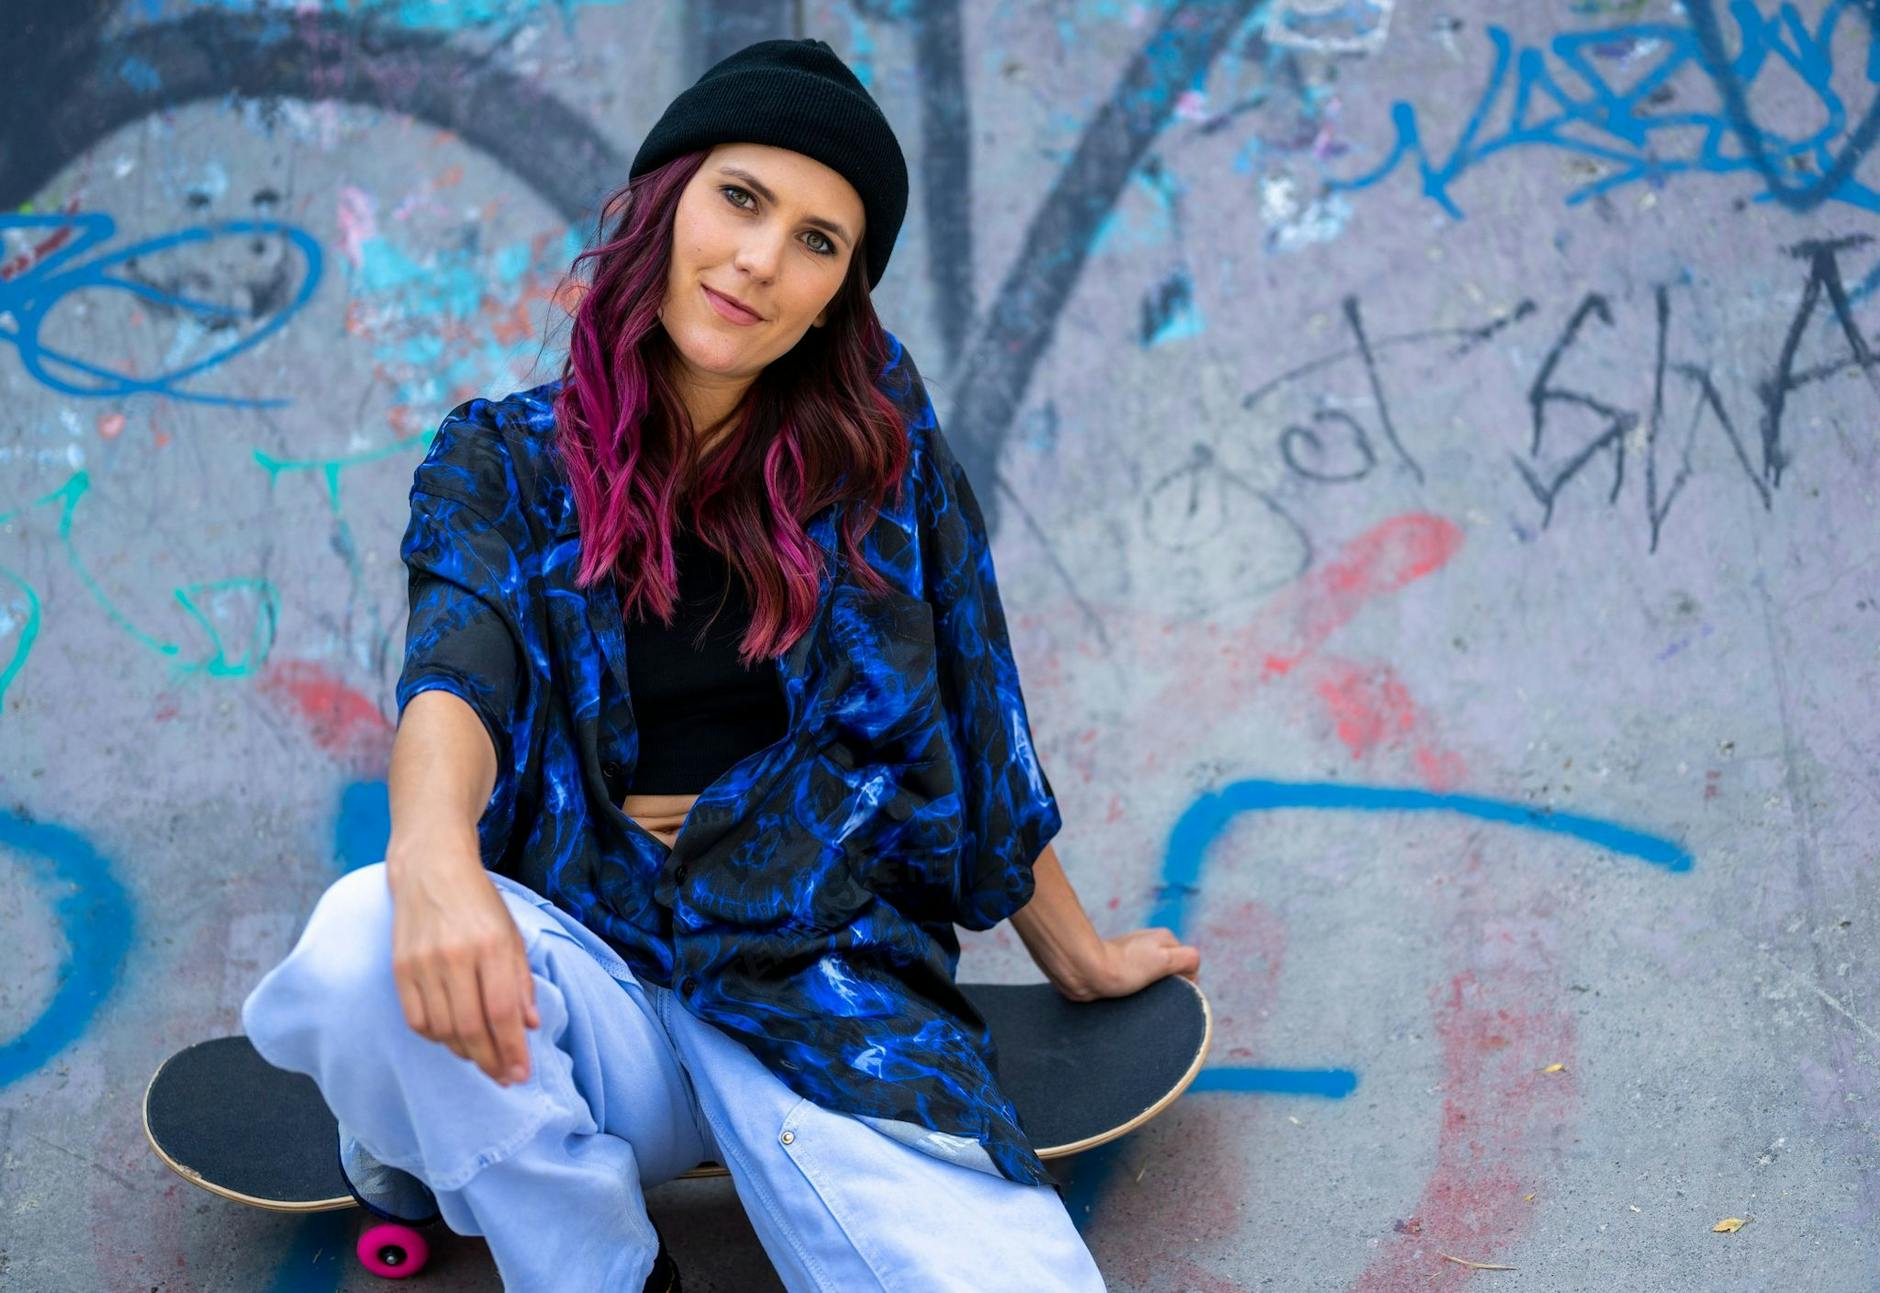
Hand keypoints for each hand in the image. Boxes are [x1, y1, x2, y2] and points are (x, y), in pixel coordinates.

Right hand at [386, 835, 540, 1086]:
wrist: (431, 869)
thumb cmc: (479, 902)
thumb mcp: (512, 934)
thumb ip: (521, 981)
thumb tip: (530, 1026)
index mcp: (492, 945)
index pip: (502, 1012)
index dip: (512, 1049)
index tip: (521, 1074)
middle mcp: (456, 956)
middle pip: (471, 1027)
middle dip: (490, 1060)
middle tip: (504, 1077)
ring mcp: (423, 963)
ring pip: (442, 1029)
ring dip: (464, 1052)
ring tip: (482, 1057)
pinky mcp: (400, 968)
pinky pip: (417, 1020)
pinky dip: (436, 1037)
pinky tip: (452, 1038)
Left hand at [1071, 927, 1200, 1001]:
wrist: (1084, 972)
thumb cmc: (1122, 967)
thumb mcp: (1163, 960)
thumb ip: (1187, 959)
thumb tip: (1193, 970)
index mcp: (1164, 939)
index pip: (1188, 964)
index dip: (1185, 982)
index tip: (1169, 991)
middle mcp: (1149, 944)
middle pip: (1171, 972)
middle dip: (1167, 987)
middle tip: (1154, 997)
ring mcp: (1134, 956)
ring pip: (1154, 979)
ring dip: (1151, 991)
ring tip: (1140, 998)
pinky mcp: (1119, 969)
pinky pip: (1136, 983)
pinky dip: (1136, 992)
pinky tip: (1129, 998)